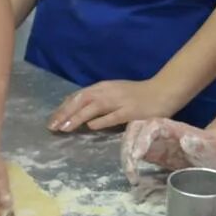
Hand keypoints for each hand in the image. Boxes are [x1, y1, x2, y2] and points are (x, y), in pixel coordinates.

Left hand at [49, 78, 181, 132]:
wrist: (163, 91)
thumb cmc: (137, 95)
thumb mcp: (114, 94)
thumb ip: (98, 102)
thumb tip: (79, 114)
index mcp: (103, 87)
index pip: (78, 96)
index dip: (64, 108)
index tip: (52, 120)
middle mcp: (108, 91)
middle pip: (82, 100)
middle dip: (65, 113)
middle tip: (52, 127)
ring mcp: (120, 101)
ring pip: (94, 107)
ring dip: (78, 117)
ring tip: (65, 128)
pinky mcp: (131, 111)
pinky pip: (113, 116)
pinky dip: (101, 121)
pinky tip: (90, 127)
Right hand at [120, 119, 215, 187]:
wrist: (215, 154)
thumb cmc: (213, 149)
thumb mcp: (208, 147)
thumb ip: (197, 144)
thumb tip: (185, 140)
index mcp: (172, 127)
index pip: (151, 126)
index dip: (142, 139)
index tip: (138, 156)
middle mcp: (159, 131)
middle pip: (135, 129)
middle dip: (128, 146)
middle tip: (131, 169)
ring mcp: (154, 141)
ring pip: (131, 139)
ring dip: (126, 154)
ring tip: (131, 174)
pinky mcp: (152, 152)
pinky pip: (135, 151)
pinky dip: (129, 162)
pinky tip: (133, 175)